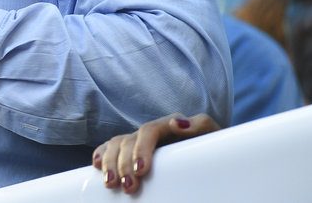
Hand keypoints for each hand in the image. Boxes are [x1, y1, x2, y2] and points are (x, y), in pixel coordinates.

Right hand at [92, 113, 220, 193]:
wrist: (214, 159)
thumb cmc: (213, 149)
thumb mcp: (213, 135)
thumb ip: (200, 125)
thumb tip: (176, 123)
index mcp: (169, 125)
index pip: (148, 131)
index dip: (141, 149)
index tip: (141, 171)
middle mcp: (152, 131)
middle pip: (128, 141)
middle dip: (123, 164)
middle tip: (127, 187)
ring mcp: (140, 141)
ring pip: (115, 144)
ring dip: (109, 163)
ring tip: (110, 184)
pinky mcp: (132, 151)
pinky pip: (110, 147)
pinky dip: (101, 154)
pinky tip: (97, 166)